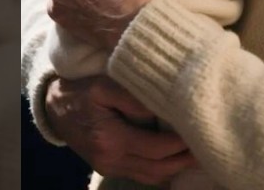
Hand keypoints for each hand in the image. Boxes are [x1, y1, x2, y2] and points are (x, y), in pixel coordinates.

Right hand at [46, 75, 195, 186]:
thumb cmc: (81, 91)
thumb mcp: (103, 85)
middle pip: (158, 169)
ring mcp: (109, 167)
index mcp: (111, 139)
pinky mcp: (109, 167)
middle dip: (185, 160)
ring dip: (177, 168)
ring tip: (199, 155)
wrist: (54, 107)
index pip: (156, 148)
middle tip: (209, 148)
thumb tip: (161, 106)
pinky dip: (163, 170)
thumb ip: (132, 97)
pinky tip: (177, 160)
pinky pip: (142, 175)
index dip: (181, 143)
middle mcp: (111, 159)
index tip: (201, 130)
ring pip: (152, 176)